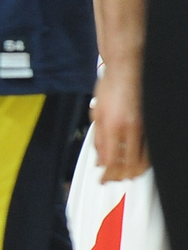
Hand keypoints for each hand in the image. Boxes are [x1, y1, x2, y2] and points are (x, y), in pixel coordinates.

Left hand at [92, 65, 148, 181]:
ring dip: (133, 172)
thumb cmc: (111, 86)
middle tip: (112, 181)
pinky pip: (151, 150)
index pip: (110, 160)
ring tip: (124, 176)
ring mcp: (144, 127)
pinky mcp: (152, 124)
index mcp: (111, 125)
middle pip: (127, 164)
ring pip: (142, 160)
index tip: (102, 179)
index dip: (106, 174)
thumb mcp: (96, 112)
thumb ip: (97, 138)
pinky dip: (144, 161)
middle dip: (119, 177)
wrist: (128, 68)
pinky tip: (137, 163)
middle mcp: (129, 128)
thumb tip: (99, 159)